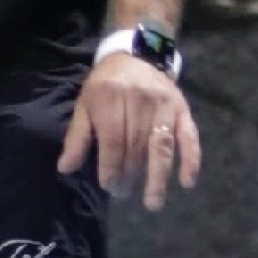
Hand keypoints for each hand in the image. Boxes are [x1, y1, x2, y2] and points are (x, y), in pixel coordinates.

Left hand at [57, 54, 200, 209]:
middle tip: (124, 193)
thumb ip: (77, 137)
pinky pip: (190, 137)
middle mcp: (139, 100)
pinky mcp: (182, 109)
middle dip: (129, 174)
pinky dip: (191, 160)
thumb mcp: (85, 105)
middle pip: (136, 146)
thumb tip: (66, 168)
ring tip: (153, 201)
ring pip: (161, 145)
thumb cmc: (106, 85)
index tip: (108, 185)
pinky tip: (187, 182)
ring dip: (158, 177)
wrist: (136, 55)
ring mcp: (164, 105)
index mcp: (111, 98)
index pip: (112, 140)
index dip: (110, 166)